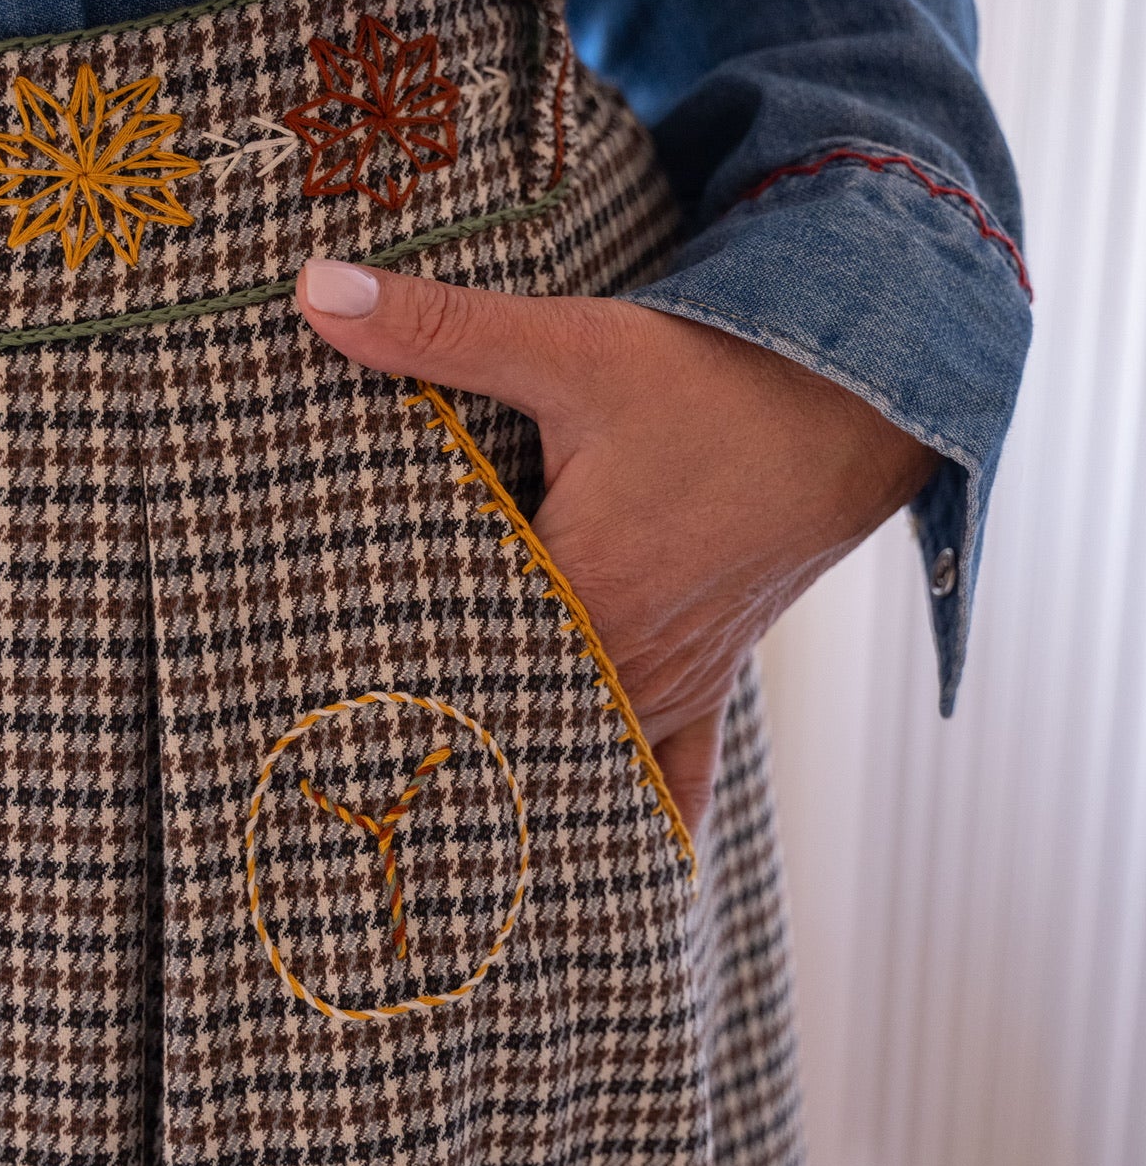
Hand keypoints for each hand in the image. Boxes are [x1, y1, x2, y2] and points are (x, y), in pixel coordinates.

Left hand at [295, 260, 937, 831]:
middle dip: (438, 757)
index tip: (307, 750)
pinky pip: (676, 769)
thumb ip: (436, 328)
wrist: (858, 393)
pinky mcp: (712, 673)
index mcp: (581, 598)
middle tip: (345, 819)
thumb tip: (312, 289)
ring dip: (521, 787)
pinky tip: (610, 876)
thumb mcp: (567, 346)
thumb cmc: (712, 374)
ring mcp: (675, 678)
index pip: (454, 671)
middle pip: (513, 726)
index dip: (378, 698)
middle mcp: (630, 661)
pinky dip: (637, 813)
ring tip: (433, 861)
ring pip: (582, 757)